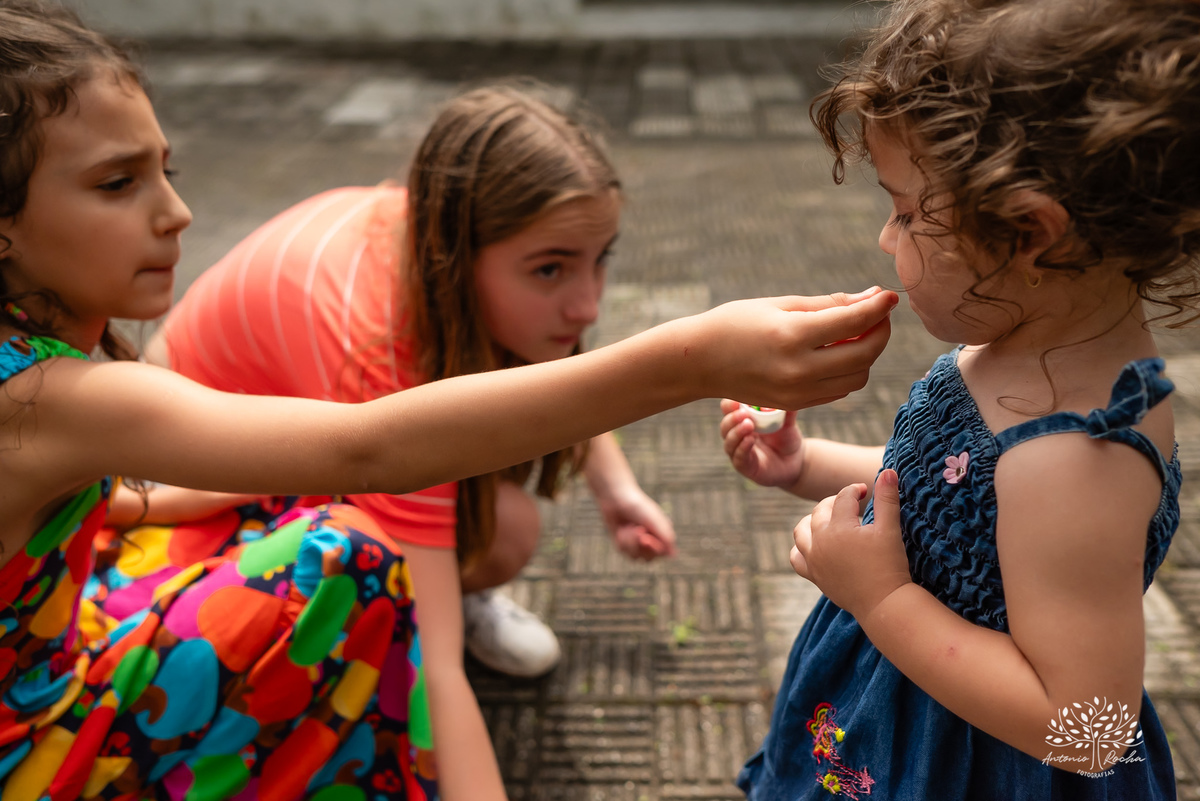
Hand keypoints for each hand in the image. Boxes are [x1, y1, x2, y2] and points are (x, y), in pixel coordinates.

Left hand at [599, 486, 676, 560]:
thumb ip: (665, 536)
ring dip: (630, 541)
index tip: (645, 538)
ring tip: (629, 526)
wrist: (616, 498)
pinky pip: (623, 551)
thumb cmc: (639, 507)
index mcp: (663, 534)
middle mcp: (652, 541)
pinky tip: (621, 528)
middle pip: (649, 558)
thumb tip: (674, 555)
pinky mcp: (624, 544)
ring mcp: (637, 544)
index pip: (663, 553)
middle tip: (637, 530)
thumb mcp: (654, 520)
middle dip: (640, 545)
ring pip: (635, 556)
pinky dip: (622, 539)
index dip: (654, 549)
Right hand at [692, 287, 896, 410]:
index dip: (879, 307)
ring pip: (858, 377)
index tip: (890, 296)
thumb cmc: (736, 323)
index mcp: (792, 335)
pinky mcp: (797, 404)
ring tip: (854, 334)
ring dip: (866, 355)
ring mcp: (798, 391)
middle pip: (865, 354)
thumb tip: (872, 298)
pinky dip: (848, 371)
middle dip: (880, 332)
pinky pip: (840, 390)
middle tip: (878, 314)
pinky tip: (836, 353)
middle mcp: (798, 368)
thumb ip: (829, 304)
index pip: (854, 322)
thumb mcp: (780, 304)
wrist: (700, 361)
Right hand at [719, 400, 803, 487]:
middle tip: (744, 413)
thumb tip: (791, 397)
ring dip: (736, 432)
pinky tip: (750, 440)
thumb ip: (787, 411)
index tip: (737, 400)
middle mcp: (737, 435)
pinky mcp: (745, 467)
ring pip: (729, 442)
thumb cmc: (787, 438)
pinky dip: (742, 448)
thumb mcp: (788, 423)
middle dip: (732, 418)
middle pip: (725, 425)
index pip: (728, 409)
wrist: (795, 461)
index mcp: (742, 420)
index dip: (729, 404)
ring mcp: (739, 451)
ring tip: (749, 424)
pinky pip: (738, 457)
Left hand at [790, 469, 910, 619]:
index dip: (854, 490)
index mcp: (838, 527)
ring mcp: (814, 559)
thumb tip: (888, 470)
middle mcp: (820, 541)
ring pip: (801, 531)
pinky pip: (796, 558)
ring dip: (812, 521)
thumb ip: (887, 498)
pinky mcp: (813, 576)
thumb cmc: (889, 565)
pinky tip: (813, 545)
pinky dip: (800, 548)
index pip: (842, 498)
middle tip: (850, 504)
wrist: (883, 604)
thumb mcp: (890, 529)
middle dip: (833, 502)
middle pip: (820, 511)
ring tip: (828, 519)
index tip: (865, 491)